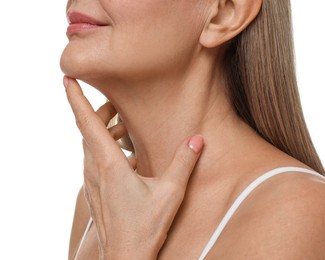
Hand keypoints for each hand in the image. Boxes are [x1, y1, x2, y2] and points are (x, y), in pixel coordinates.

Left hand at [64, 77, 203, 258]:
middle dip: (102, 112)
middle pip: (90, 130)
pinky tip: (128, 158)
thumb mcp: (170, 191)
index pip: (88, 122)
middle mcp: (94, 169)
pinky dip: (106, 149)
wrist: (126, 256)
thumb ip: (184, 162)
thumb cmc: (144, 226)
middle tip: (119, 105)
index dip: (75, 98)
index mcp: (108, 164)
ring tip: (126, 130)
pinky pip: (95, 161)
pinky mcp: (95, 190)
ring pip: (91, 145)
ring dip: (105, 132)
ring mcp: (92, 181)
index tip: (67, 77)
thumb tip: (197, 139)